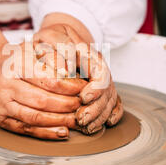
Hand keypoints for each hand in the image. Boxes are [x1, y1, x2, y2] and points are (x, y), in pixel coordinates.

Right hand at [0, 41, 86, 139]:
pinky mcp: (1, 119)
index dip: (70, 86)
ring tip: (76, 119)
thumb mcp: (35, 48)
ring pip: (35, 117)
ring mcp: (2, 104)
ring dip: (59, 121)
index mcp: (16, 65)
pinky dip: (47, 133)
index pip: (48, 79)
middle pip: (42, 100)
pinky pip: (27, 130)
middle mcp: (6, 85)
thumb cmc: (19, 59)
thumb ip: (54, 55)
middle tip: (82, 105)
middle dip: (67, 105)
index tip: (84, 89)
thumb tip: (73, 69)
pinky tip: (62, 131)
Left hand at [35, 14, 123, 134]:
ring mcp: (101, 80)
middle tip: (80, 119)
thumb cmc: (51, 39)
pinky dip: (111, 116)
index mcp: (89, 55)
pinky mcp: (100, 90)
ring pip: (109, 101)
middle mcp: (98, 69)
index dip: (95, 89)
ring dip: (99, 116)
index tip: (83, 98)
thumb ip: (57, 48)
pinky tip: (101, 124)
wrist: (55, 38)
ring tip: (85, 127)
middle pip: (107, 92)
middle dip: (95, 108)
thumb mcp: (50, 37)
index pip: (101, 74)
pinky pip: (114, 104)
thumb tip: (64, 70)